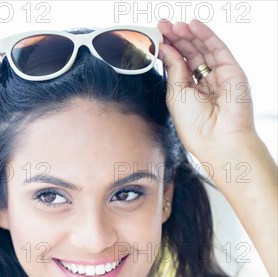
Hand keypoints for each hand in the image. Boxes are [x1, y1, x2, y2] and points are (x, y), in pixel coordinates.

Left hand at [157, 19, 255, 158]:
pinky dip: (206, 35)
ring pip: (203, 50)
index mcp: (190, 94)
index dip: (169, 51)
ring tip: (174, 26)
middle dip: (176, 40)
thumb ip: (173, 68)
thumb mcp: (176, 94)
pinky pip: (218, 48)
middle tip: (163, 27)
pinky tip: (193, 26)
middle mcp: (205, 85)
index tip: (156, 37)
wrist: (218, 139)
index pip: (179, 66)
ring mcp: (219, 77)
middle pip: (190, 56)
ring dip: (189, 36)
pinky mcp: (232, 71)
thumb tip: (166, 47)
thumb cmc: (195, 126)